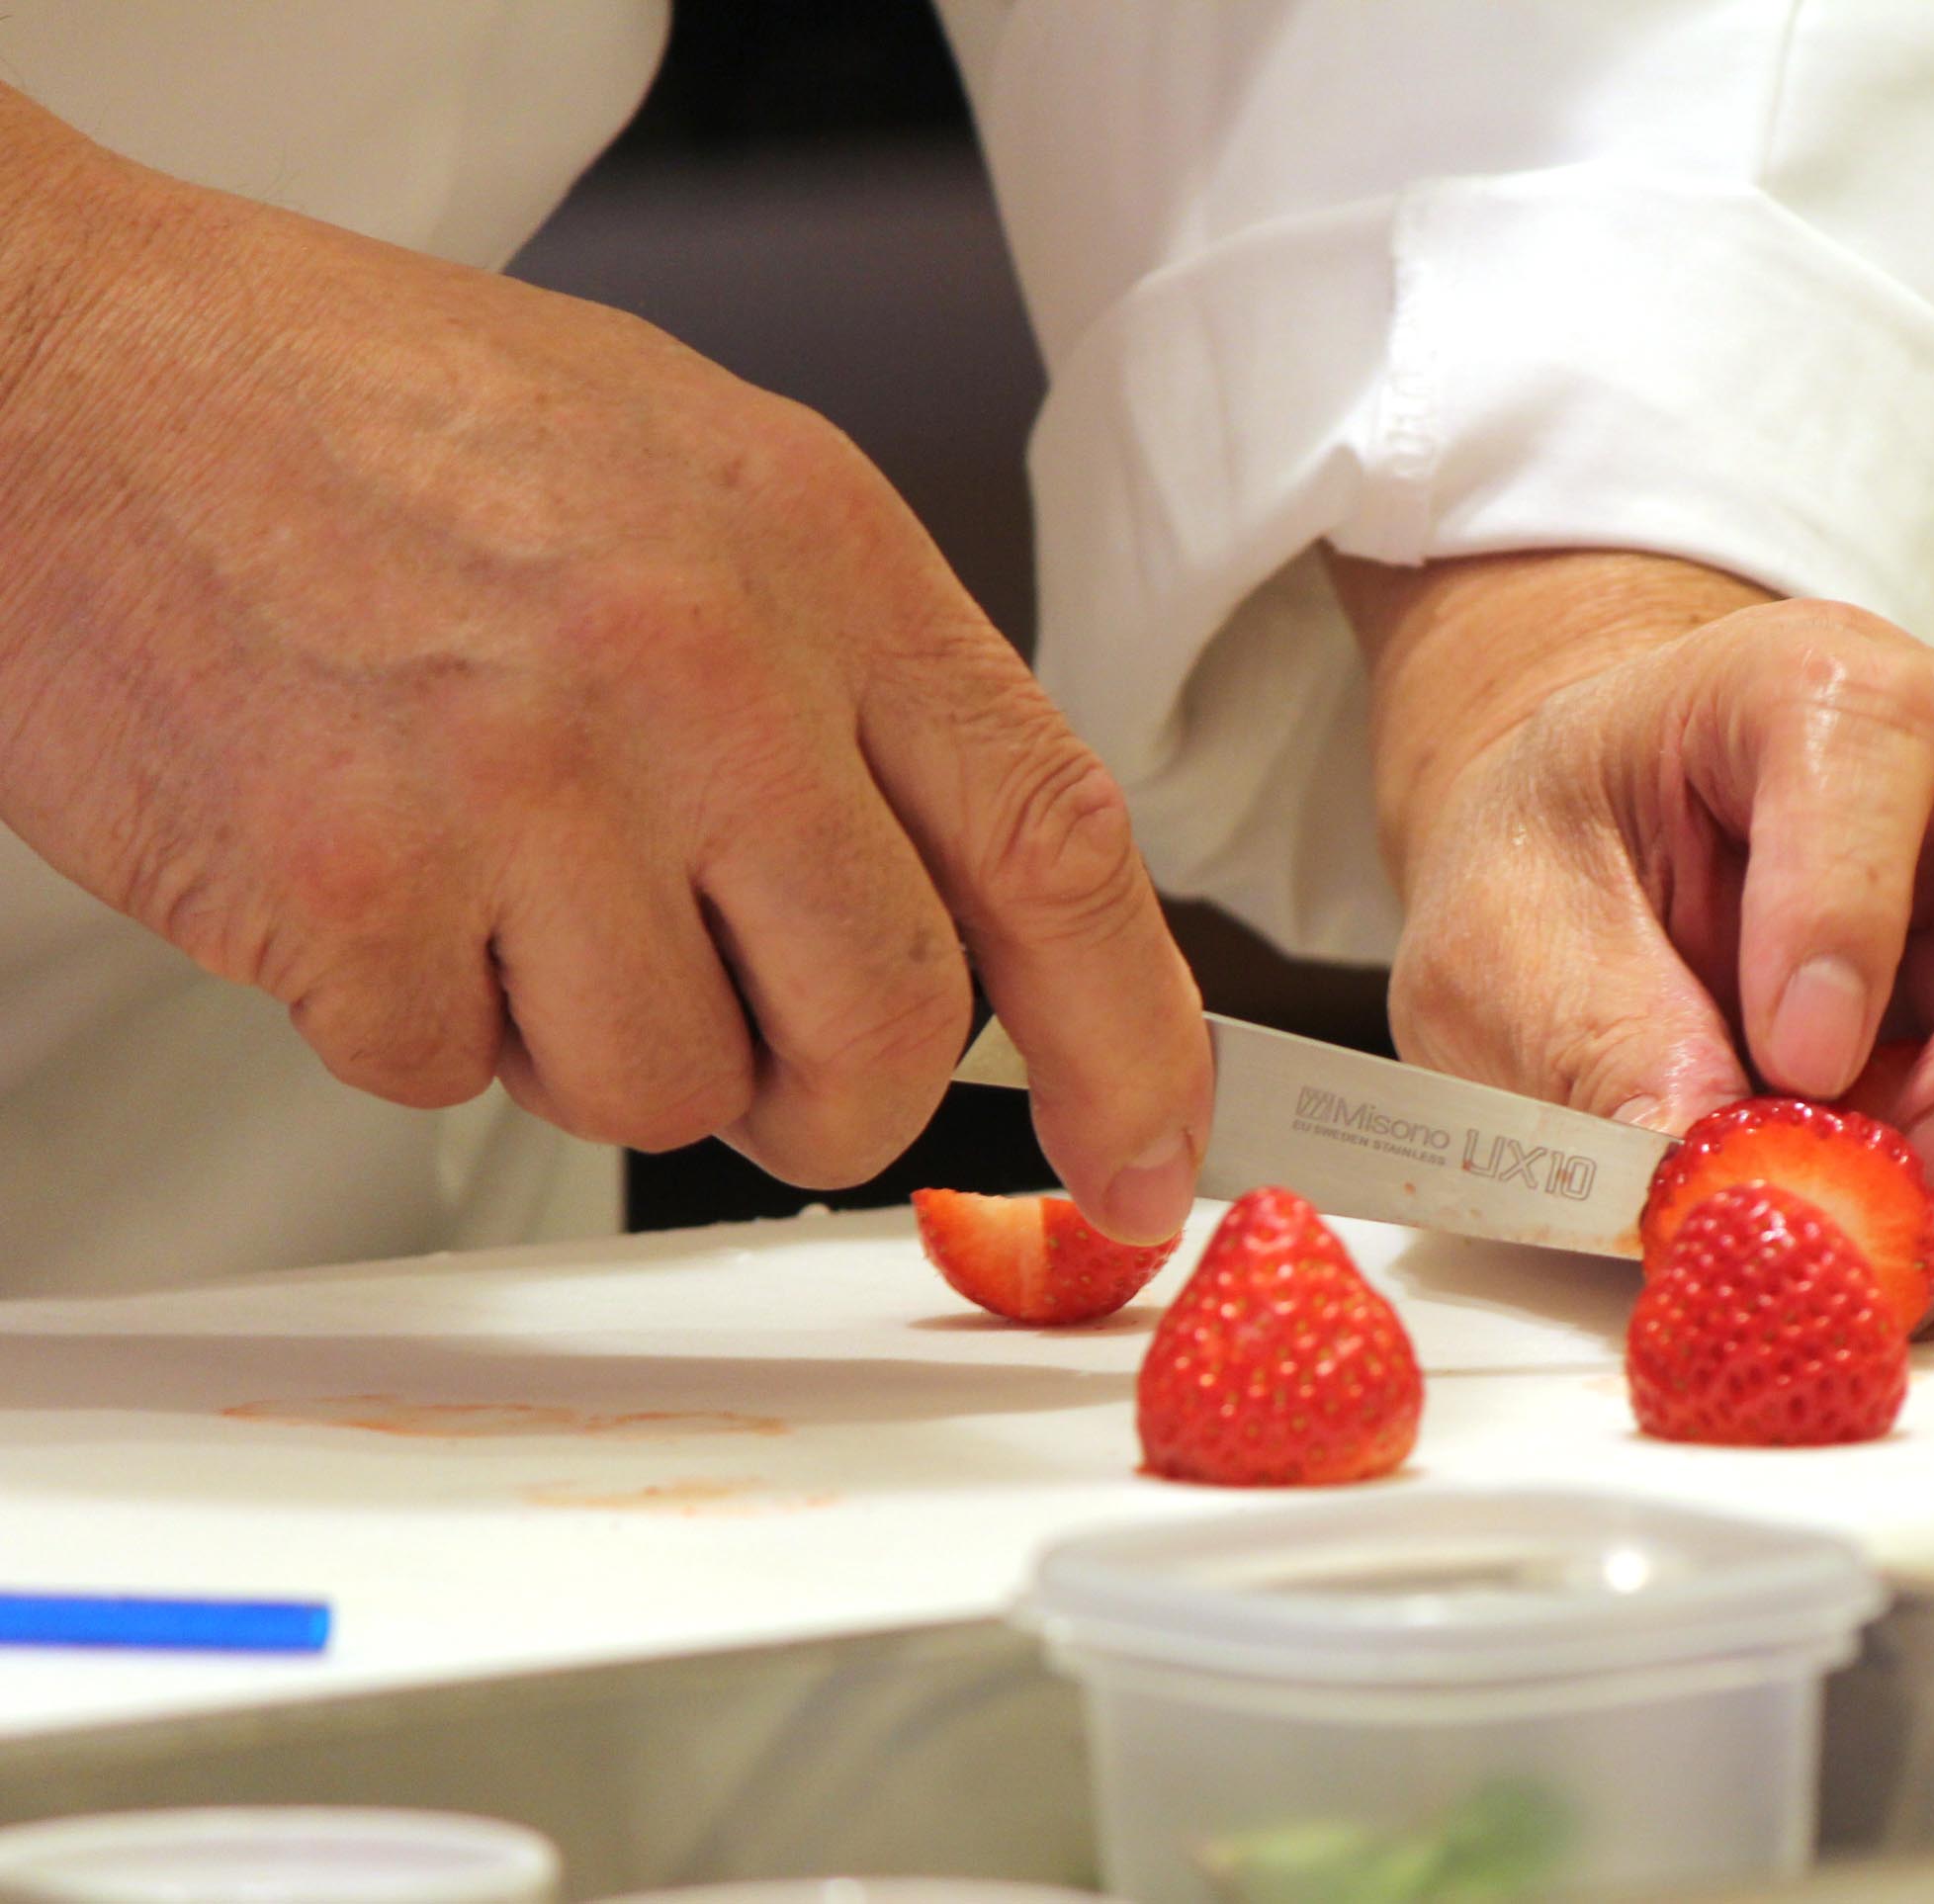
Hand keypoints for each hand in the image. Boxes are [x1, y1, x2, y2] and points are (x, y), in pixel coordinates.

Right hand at [0, 91, 1206, 1237]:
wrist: (64, 359)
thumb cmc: (374, 413)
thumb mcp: (699, 478)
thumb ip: (860, 687)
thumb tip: (990, 902)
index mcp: (821, 551)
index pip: (1053, 844)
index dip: (1130, 1039)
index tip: (1149, 1157)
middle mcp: (701, 663)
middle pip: (889, 1024)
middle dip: (833, 1092)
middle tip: (759, 1049)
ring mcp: (526, 778)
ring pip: (670, 1087)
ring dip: (596, 1040)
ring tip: (504, 874)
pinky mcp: (352, 883)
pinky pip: (458, 1075)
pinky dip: (422, 1017)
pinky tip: (380, 863)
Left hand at [1333, 549, 1933, 1321]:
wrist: (1615, 868)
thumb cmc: (1572, 866)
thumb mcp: (1505, 935)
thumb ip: (1588, 1036)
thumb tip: (1702, 1165)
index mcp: (1802, 682)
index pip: (1873, 735)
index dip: (1844, 904)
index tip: (1794, 1058)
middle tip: (1920, 1181)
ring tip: (1913, 1249)